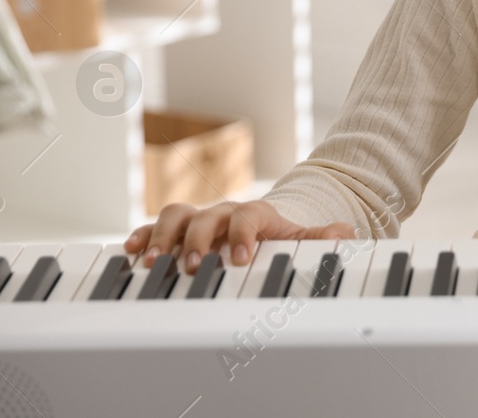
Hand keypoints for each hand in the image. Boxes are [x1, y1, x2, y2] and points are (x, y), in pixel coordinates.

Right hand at [124, 200, 356, 271]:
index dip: (242, 235)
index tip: (239, 258)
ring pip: (176, 215)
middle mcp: (222, 212)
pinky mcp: (178, 229)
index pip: (248, 217)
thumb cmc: (273, 235)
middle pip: (206, 216)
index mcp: (253, 214)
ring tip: (154, 261)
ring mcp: (199, 219)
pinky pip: (155, 225)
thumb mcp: (297, 237)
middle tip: (193, 265)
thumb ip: (318, 238)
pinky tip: (131, 252)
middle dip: (197, 240)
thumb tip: (346, 233)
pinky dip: (142, 235)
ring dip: (163, 237)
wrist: (255, 225)